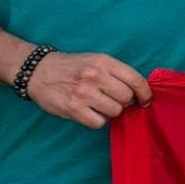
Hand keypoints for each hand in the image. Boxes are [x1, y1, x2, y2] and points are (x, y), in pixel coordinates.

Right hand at [25, 51, 152, 129]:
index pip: (136, 80)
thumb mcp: (96, 60)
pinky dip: (97, 120)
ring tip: (100, 105)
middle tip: (113, 100)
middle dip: (125, 102)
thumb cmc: (72, 67)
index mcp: (104, 62)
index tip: (145, 100)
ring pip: (115, 111)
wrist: (39, 72)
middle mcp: (95, 75)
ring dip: (111, 112)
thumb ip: (116, 73)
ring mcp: (84, 93)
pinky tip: (90, 112)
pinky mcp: (73, 108)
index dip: (145, 93)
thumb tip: (138, 92)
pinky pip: (99, 122)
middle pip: (127, 98)